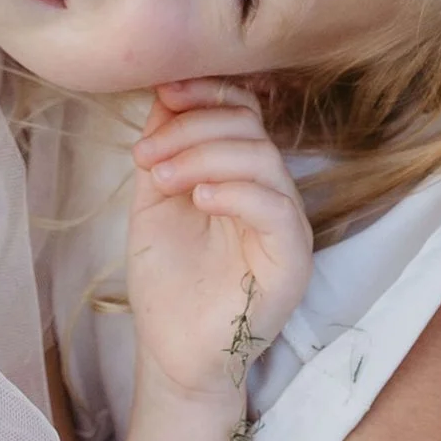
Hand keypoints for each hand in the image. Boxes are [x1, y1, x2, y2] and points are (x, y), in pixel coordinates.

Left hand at [125, 80, 313, 408]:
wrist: (171, 351)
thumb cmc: (167, 278)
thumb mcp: (157, 198)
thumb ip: (166, 146)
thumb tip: (166, 88)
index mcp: (243, 173)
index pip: (243, 110)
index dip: (206, 93)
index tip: (164, 94)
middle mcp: (272, 191)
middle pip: (249, 128)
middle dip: (191, 129)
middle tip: (146, 156)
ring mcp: (287, 225)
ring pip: (261, 159)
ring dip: (203, 156)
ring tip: (163, 180)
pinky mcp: (294, 259)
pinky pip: (276, 207)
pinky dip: (234, 191)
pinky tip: (199, 198)